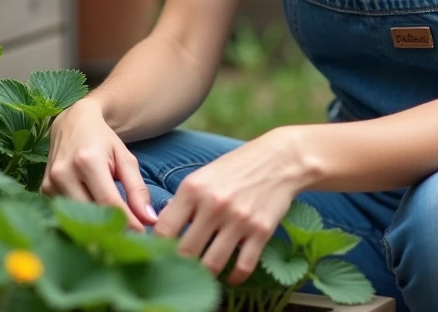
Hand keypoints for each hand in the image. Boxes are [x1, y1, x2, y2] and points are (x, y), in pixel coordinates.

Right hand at [41, 97, 157, 231]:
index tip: (141, 235)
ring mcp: (50, 182)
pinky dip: (82, 217)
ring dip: (96, 224)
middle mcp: (65, 172)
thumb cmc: (103, 141)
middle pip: (91, 212)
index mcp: (88, 161)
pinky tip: (93, 218)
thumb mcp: (125, 159)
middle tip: (129, 235)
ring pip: (78, 215)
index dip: (126, 221)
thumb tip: (149, 220)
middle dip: (112, 226)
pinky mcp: (44, 189)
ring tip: (114, 227)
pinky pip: (66, 211)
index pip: (108, 201)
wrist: (73, 122)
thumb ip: (137, 189)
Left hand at [152, 127, 311, 284]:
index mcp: (193, 189)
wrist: (279, 159)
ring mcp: (239, 219)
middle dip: (180, 265)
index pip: (164, 230)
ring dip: (204, 275)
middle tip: (179, 270)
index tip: (160, 254)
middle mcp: (214, 205)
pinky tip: (230, 277)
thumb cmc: (236, 168)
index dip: (157, 247)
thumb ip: (182, 202)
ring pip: (212, 265)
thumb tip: (161, 227)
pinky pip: (243, 266)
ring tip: (202, 276)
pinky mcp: (261, 231)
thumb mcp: (202, 176)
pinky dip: (234, 278)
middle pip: (185, 252)